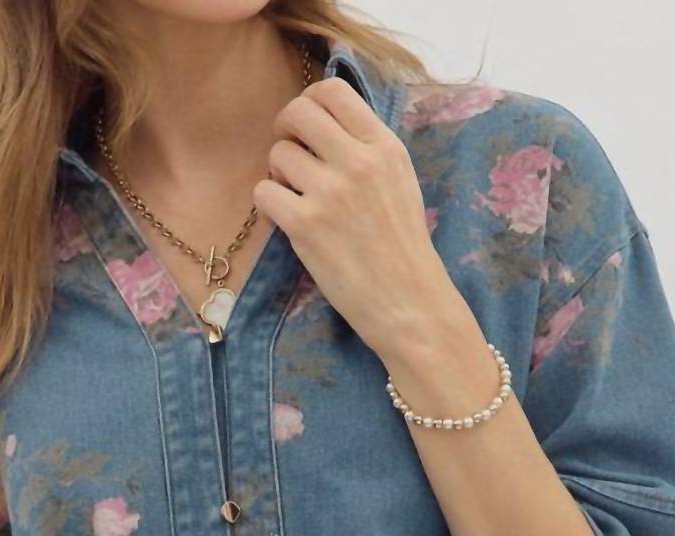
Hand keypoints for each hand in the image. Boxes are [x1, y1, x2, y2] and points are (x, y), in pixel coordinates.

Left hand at [254, 76, 466, 362]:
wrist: (410, 304)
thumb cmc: (404, 249)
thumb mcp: (401, 183)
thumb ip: (369, 149)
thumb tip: (325, 125)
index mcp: (384, 147)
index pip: (333, 92)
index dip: (310, 102)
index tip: (308, 126)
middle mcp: (358, 163)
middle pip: (298, 113)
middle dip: (285, 129)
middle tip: (291, 154)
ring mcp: (330, 194)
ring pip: (278, 154)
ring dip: (279, 172)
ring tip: (297, 196)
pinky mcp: (305, 227)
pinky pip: (264, 192)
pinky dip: (269, 203)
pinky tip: (288, 218)